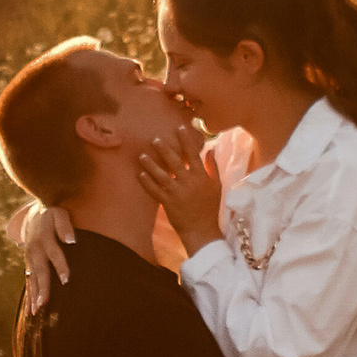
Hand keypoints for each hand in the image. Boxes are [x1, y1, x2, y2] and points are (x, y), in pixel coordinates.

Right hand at [5, 199, 73, 313]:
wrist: (33, 215)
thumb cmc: (51, 215)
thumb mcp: (58, 214)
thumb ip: (65, 225)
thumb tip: (71, 240)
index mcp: (44, 238)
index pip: (54, 254)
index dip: (60, 266)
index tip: (66, 280)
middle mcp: (35, 250)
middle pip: (40, 271)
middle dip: (42, 288)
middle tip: (44, 304)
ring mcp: (29, 258)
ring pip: (32, 279)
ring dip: (33, 295)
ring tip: (35, 312)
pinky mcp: (28, 264)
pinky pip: (29, 281)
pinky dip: (30, 295)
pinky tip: (31, 310)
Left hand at [137, 127, 224, 254]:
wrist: (202, 230)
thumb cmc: (210, 207)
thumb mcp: (216, 185)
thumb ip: (213, 166)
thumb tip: (211, 149)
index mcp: (202, 177)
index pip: (193, 154)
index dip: (186, 140)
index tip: (180, 127)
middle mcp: (189, 182)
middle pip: (174, 162)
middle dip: (164, 149)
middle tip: (154, 139)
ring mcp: (177, 193)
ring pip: (162, 175)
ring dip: (151, 164)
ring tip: (142, 155)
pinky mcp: (168, 203)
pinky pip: (155, 190)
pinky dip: (147, 182)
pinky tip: (140, 174)